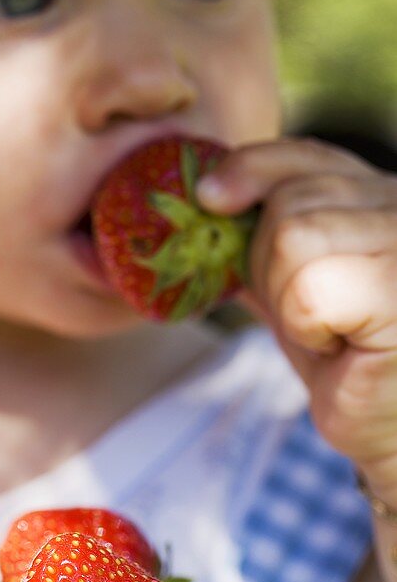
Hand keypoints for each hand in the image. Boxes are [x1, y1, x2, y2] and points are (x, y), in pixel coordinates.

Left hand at [197, 138, 396, 501]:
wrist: (389, 425)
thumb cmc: (347, 358)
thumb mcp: (293, 286)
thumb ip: (261, 242)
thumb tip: (203, 200)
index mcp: (378, 195)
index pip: (305, 156)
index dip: (252, 170)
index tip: (210, 197)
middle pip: (286, 205)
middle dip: (270, 270)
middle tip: (308, 316)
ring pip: (293, 239)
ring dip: (290, 302)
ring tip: (329, 330)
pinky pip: (311, 290)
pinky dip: (309, 328)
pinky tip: (344, 346)